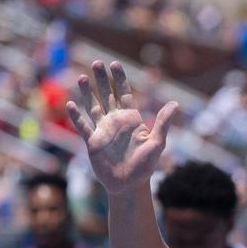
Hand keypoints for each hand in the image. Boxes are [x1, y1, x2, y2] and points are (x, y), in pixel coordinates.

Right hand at [66, 61, 177, 195]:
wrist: (130, 185)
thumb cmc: (146, 166)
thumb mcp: (157, 143)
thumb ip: (163, 123)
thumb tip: (175, 103)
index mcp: (132, 120)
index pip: (125, 94)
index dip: (120, 79)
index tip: (114, 63)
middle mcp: (116, 122)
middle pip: (107, 96)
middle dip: (102, 79)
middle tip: (97, 62)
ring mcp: (103, 131)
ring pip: (93, 107)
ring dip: (87, 92)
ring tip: (82, 77)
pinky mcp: (92, 142)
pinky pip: (82, 126)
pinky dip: (76, 116)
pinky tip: (71, 104)